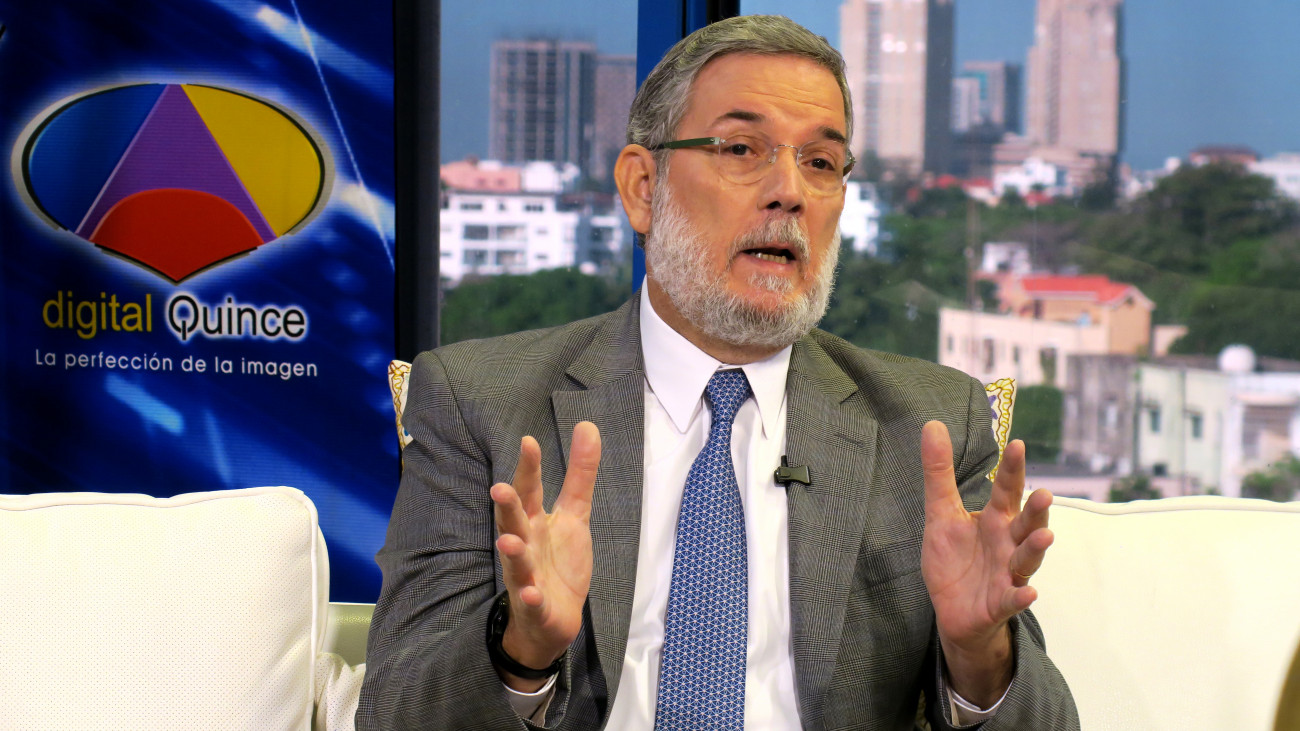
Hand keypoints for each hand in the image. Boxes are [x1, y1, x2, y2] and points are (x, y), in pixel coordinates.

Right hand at [490, 421, 600, 690]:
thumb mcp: (574, 516)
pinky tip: (531, 593)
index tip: (529, 442)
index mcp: (533, 522)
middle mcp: (524, 545)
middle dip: (507, 507)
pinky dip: (530, 599)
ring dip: (513, 553)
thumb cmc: (558, 561)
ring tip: (509, 541)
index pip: (529, 490)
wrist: (550, 619)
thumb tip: (587, 426)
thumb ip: (579, 474)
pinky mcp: (536, 607)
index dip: (529, 468)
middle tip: (500, 488)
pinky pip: (531, 603)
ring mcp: (526, 577)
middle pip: (512, 523)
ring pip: (516, 564)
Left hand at [919, 420, 1053, 706]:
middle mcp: (1008, 544)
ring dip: (1035, 548)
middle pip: (1026, 524)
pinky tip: (1029, 593)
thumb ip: (939, 473)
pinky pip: (1013, 599)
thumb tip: (932, 425)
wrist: (953, 611)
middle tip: (1043, 493)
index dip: (1012, 469)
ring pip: (1026, 560)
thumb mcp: (941, 513)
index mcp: (996, 519)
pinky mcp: (1000, 603)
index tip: (1017, 445)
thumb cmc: (955, 559)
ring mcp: (1008, 574)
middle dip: (1036, 510)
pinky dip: (1021, 596)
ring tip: (1046, 535)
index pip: (1006, 490)